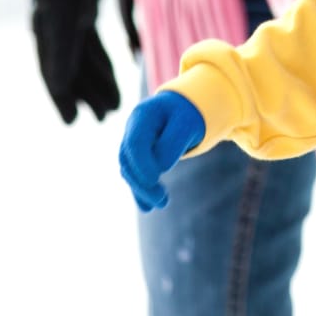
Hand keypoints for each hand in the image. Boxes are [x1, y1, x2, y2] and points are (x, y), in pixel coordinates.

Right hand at [30, 0, 118, 124]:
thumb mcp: (62, 24)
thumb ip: (61, 56)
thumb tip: (59, 89)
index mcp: (45, 40)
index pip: (54, 78)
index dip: (63, 101)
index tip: (71, 123)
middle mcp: (54, 36)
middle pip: (72, 74)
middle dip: (87, 96)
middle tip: (103, 119)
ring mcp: (68, 26)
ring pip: (85, 63)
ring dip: (99, 84)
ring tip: (113, 106)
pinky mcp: (83, 16)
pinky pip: (94, 49)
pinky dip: (103, 65)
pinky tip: (114, 79)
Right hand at [119, 93, 205, 211]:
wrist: (182, 107)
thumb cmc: (186, 114)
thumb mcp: (186, 124)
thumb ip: (172, 143)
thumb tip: (159, 168)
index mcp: (142, 116)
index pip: (136, 143)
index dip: (142, 164)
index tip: (155, 180)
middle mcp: (132, 130)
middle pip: (129, 160)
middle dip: (143, 182)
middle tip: (163, 201)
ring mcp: (131, 144)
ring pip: (129, 170)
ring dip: (142, 190)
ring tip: (161, 204)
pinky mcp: (136, 157)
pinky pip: (135, 176)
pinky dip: (140, 191)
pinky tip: (146, 208)